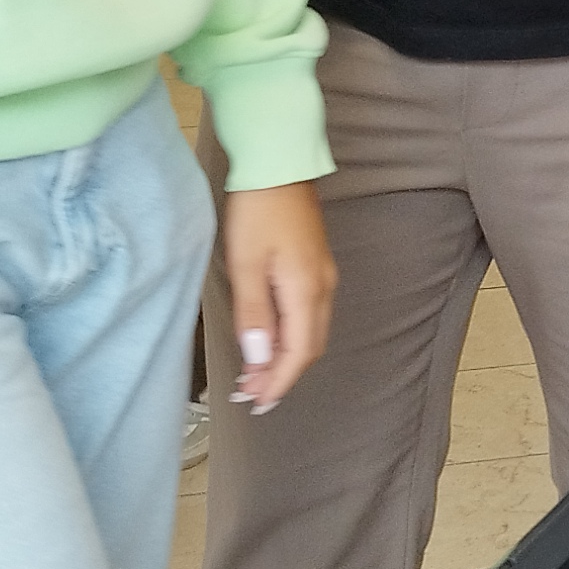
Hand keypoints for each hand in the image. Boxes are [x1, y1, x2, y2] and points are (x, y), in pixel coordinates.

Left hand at [217, 181, 336, 409]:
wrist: (279, 164)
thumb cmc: (258, 211)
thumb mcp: (245, 263)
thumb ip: (254, 314)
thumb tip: (260, 359)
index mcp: (306, 290)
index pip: (299, 352)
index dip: (279, 382)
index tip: (256, 404)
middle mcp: (323, 288)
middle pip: (310, 347)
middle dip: (282, 375)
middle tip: (249, 395)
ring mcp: (322, 276)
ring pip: (310, 332)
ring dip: (285, 357)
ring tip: (254, 374)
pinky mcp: (315, 267)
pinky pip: (308, 314)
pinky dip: (289, 336)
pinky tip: (269, 339)